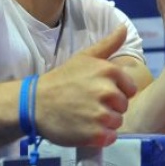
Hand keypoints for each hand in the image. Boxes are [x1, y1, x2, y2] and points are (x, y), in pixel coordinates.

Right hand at [37, 25, 138, 147]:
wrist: (35, 103)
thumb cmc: (61, 79)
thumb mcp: (84, 57)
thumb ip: (108, 44)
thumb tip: (124, 27)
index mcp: (108, 71)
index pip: (129, 88)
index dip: (116, 92)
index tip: (99, 92)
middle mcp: (107, 92)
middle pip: (124, 106)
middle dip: (110, 107)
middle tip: (89, 105)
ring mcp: (101, 114)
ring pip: (117, 122)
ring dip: (105, 123)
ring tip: (86, 117)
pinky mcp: (94, 134)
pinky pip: (110, 137)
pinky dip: (101, 137)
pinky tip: (85, 129)